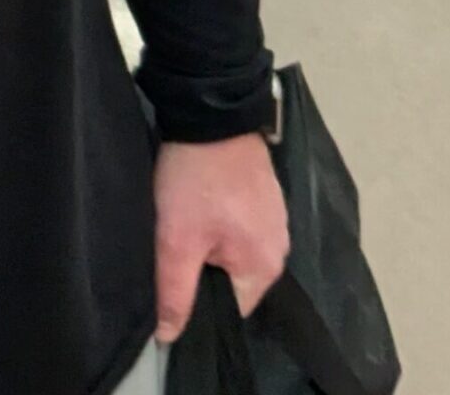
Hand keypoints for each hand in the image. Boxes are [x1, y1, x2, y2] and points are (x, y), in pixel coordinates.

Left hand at [152, 134, 287, 343]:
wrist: (210, 112)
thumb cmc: (195, 179)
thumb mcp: (176, 239)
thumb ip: (175, 292)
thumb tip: (170, 337)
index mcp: (265, 267)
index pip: (230, 309)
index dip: (197, 302)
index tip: (171, 282)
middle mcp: (279, 247)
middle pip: (232, 279)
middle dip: (201, 269)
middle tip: (170, 246)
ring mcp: (274, 219)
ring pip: (233, 249)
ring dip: (207, 242)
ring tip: (181, 221)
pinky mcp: (263, 195)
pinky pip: (237, 224)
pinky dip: (216, 219)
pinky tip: (196, 202)